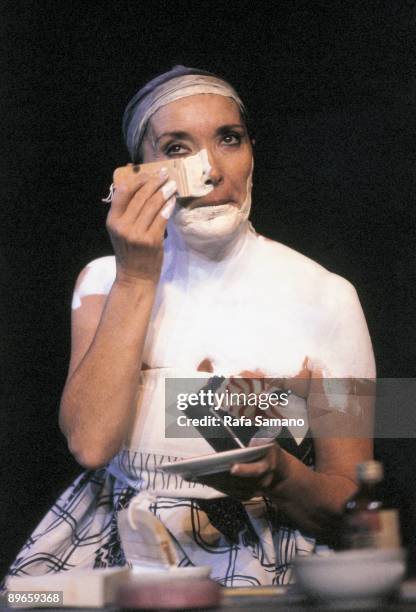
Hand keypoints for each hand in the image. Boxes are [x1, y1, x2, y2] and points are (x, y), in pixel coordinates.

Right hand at [106, 167, 176, 284]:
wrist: (135, 277)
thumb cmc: (130, 252)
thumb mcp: (121, 231)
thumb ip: (127, 212)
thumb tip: (144, 187)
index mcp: (112, 221)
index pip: (123, 191)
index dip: (137, 180)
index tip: (149, 173)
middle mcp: (122, 226)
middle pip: (140, 196)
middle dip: (154, 182)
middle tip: (165, 174)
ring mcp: (137, 234)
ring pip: (152, 205)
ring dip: (164, 192)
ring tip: (172, 185)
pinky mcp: (151, 240)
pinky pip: (162, 217)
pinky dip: (168, 206)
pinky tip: (173, 200)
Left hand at [189, 443, 286, 500]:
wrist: (282, 475)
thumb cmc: (271, 453)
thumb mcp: (271, 442)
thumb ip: (263, 439)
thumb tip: (255, 438)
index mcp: (268, 466)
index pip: (257, 470)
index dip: (245, 470)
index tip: (232, 468)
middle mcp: (260, 482)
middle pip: (239, 481)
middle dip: (220, 477)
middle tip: (201, 471)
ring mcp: (253, 491)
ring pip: (231, 488)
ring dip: (213, 482)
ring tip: (194, 474)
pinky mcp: (246, 495)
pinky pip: (229, 492)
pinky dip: (215, 485)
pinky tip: (201, 479)